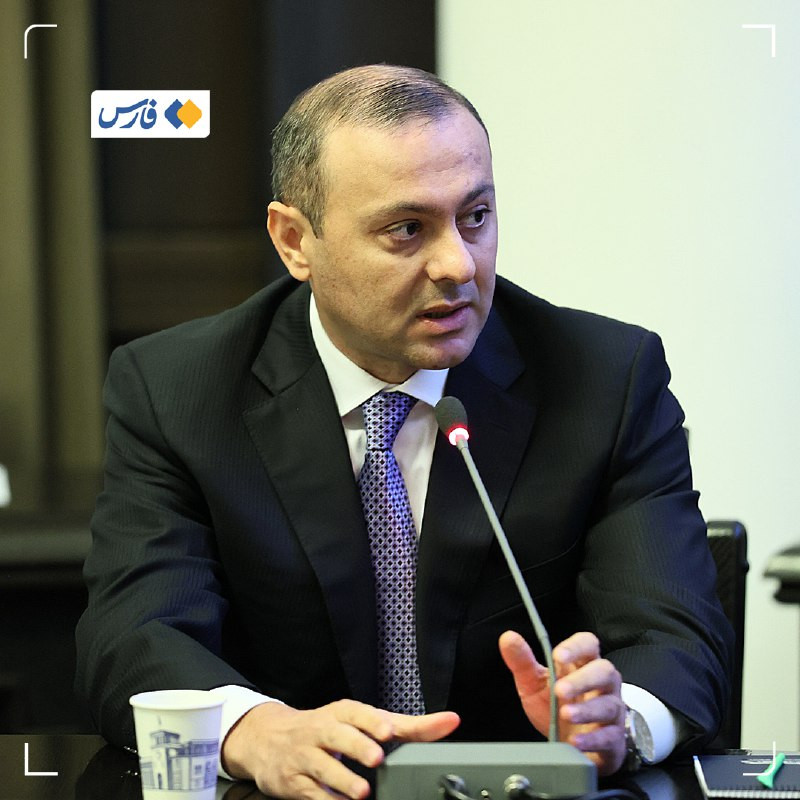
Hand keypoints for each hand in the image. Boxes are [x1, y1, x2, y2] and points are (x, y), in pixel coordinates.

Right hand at [221, 699, 459, 799]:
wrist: (269, 740)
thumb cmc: (329, 729)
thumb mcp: (364, 722)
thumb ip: (409, 726)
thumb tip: (451, 721)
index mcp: (342, 712)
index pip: (357, 712)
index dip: (372, 720)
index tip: (389, 730)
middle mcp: (322, 729)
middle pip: (337, 734)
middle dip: (357, 745)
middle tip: (377, 759)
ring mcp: (304, 755)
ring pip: (321, 766)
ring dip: (342, 779)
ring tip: (361, 792)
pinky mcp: (292, 781)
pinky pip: (309, 793)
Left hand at [499, 630, 625, 774]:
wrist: (568, 744)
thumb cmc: (555, 708)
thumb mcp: (534, 684)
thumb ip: (522, 662)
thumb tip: (508, 638)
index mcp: (582, 665)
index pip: (587, 645)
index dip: (575, 647)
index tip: (558, 655)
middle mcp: (601, 684)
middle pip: (604, 672)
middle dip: (583, 680)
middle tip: (560, 690)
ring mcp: (610, 711)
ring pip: (609, 704)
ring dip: (587, 710)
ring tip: (565, 713)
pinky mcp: (613, 739)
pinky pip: (609, 737)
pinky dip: (592, 739)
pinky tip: (575, 740)